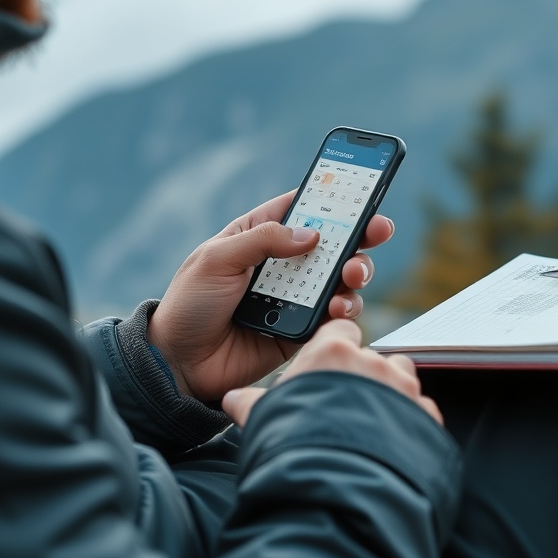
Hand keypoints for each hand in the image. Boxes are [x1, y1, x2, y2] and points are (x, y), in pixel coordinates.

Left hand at [146, 191, 394, 401]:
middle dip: (361, 234)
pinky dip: (345, 309)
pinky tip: (338, 308)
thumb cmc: (189, 304)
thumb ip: (263, 240)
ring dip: (357, 271)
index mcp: (261, 234)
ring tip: (352, 276)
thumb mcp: (216, 259)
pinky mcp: (303, 327)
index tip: (363, 193)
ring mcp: (297, 295)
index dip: (334, 198)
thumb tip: (311, 234)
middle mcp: (284, 263)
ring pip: (342, 277)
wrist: (180, 364)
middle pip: (335, 241)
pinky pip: (335, 315)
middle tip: (377, 231)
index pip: (303, 207)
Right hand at [221, 320, 442, 426]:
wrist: (337, 486)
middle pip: (371, 356)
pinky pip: (420, 408)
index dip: (334, 347)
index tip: (327, 366)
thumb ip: (250, 403)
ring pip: (401, 376)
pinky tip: (391, 441)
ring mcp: (402, 387)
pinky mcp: (424, 415)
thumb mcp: (264, 419)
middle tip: (344, 406)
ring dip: (390, 392)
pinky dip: (409, 421)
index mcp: (333, 352)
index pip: (340, 329)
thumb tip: (232, 399)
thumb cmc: (294, 445)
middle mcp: (372, 362)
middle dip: (361, 376)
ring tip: (371, 422)